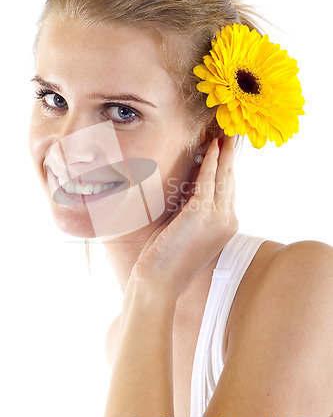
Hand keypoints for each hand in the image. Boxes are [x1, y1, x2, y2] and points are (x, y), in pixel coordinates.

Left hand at [131, 136, 237, 297]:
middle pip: (230, 180)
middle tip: (229, 135)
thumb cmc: (166, 259)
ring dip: (223, 152)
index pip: (228, 191)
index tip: (224, 151)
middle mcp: (228, 221)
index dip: (226, 169)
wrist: (159, 282)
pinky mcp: (203, 213)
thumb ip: (192, 207)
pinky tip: (211, 145)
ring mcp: (218, 218)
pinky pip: (208, 178)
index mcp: (225, 226)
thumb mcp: (185, 229)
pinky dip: (210, 160)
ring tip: (225, 134)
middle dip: (229, 156)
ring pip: (224, 176)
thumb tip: (191, 180)